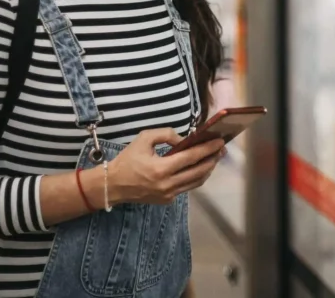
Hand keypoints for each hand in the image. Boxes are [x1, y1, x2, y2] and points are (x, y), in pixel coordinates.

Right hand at [108, 128, 223, 205]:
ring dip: (207, 169)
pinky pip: (187, 187)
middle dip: (212, 159)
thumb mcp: (144, 139)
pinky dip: (195, 177)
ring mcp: (168, 195)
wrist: (112, 185)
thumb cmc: (127, 160)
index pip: (191, 157)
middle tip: (221, 149)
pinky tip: (199, 168)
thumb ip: (166, 135)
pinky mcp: (167, 200)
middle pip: (199, 171)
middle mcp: (167, 184)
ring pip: (196, 182)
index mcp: (161, 169)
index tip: (219, 141)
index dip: (208, 149)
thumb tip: (185, 139)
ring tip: (214, 158)